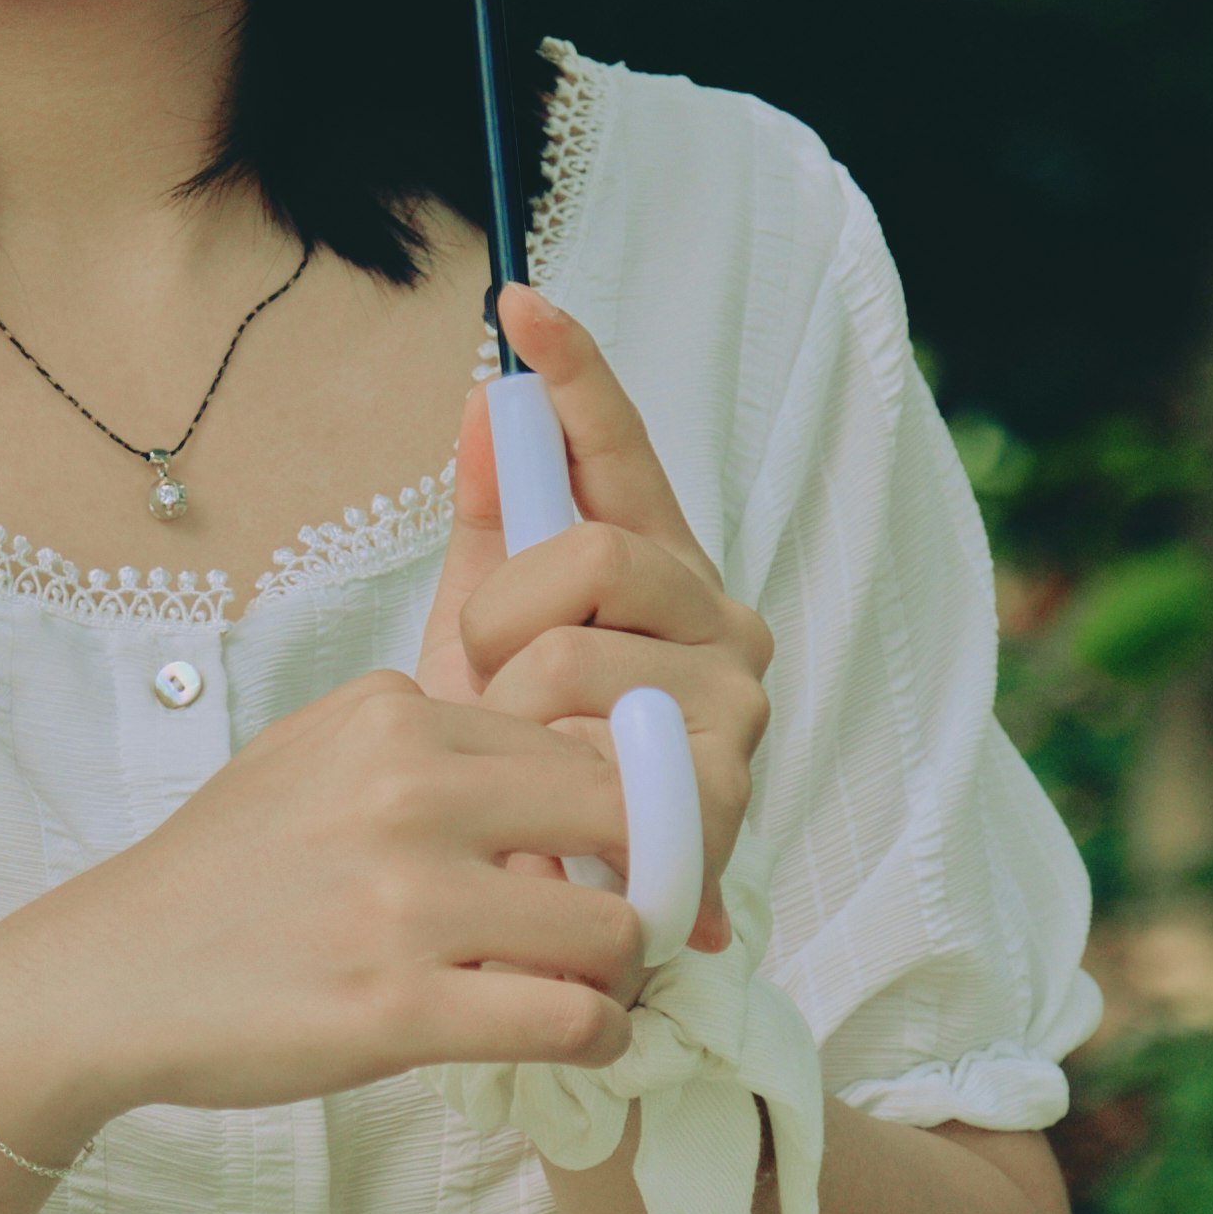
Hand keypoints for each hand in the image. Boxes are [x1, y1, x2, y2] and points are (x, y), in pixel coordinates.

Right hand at [0, 668, 645, 1129]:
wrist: (105, 978)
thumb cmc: (219, 876)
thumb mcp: (311, 753)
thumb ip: (426, 744)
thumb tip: (556, 770)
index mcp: (392, 718)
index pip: (580, 744)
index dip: (619, 809)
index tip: (610, 859)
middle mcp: (407, 793)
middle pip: (626, 818)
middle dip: (648, 876)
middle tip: (629, 922)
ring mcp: (404, 903)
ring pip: (612, 929)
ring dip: (621, 972)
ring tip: (588, 990)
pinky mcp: (398, 1010)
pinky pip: (569, 1020)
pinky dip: (597, 1037)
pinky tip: (573, 1040)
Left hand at [419, 284, 771, 952]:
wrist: (522, 911)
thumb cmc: (512, 770)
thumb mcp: (481, 641)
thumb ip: (491, 523)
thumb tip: (480, 398)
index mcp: (665, 577)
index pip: (623, 454)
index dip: (574, 377)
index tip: (517, 302)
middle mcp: (721, 625)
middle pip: (594, 549)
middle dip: (507, 614)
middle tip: (491, 680)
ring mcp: (733, 704)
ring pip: (576, 649)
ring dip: (515, 709)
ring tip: (523, 765)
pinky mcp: (721, 787)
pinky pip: (594, 740)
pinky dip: (549, 773)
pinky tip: (556, 810)